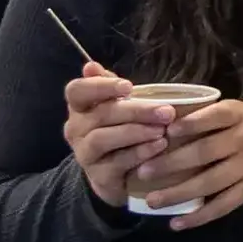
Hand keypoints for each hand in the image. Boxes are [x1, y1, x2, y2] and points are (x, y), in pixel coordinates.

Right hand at [63, 61, 176, 207]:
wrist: (120, 173)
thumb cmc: (122, 128)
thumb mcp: (119, 105)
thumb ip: (109, 86)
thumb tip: (91, 65)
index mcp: (80, 107)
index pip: (76, 90)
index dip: (100, 86)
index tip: (128, 86)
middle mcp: (75, 129)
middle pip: (100, 114)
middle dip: (136, 111)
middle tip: (166, 111)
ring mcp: (84, 153)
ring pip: (103, 138)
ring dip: (136, 132)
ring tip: (162, 130)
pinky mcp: (98, 175)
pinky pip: (117, 162)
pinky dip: (139, 153)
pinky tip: (159, 146)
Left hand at [133, 99, 242, 229]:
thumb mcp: (240, 115)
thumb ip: (208, 118)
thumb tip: (162, 121)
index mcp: (238, 115)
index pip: (213, 117)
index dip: (189, 124)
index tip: (164, 132)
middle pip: (204, 152)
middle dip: (171, 163)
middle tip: (142, 172)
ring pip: (210, 182)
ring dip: (179, 193)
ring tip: (153, 201)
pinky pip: (223, 205)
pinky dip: (200, 216)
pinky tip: (178, 223)